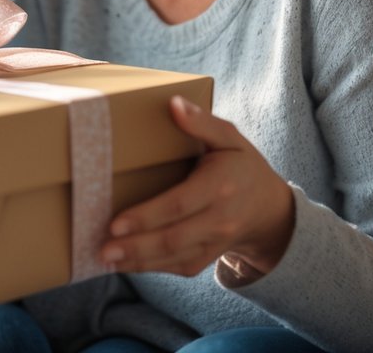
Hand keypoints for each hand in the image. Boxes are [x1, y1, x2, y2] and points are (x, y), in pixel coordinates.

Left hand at [99, 96, 294, 277]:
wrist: (269, 208)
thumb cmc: (242, 165)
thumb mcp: (230, 137)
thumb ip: (203, 122)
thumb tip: (174, 104)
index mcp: (220, 186)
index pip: (179, 204)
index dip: (147, 216)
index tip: (115, 221)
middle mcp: (220, 219)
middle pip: (174, 237)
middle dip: (136, 246)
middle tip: (102, 248)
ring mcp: (216, 242)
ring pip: (174, 257)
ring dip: (138, 261)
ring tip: (105, 259)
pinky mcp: (209, 255)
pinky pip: (180, 266)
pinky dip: (151, 268)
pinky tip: (124, 264)